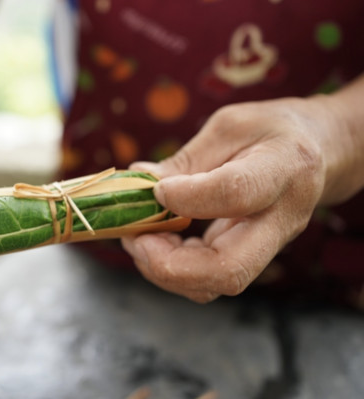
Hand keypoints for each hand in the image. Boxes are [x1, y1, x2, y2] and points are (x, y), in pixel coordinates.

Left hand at [121, 97, 339, 302]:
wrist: (322, 155)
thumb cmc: (273, 132)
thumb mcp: (229, 126)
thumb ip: (186, 160)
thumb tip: (139, 182)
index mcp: (282, 169)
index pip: (235, 193)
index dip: (187, 197)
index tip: (156, 189)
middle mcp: (280, 219)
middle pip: (228, 269)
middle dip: (168, 264)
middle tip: (135, 238)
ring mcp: (269, 246)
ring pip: (217, 283)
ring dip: (165, 269)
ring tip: (140, 236)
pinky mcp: (252, 257)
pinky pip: (210, 279)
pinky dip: (174, 268)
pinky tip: (158, 240)